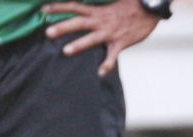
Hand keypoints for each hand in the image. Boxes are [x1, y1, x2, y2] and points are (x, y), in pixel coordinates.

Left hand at [42, 0, 159, 76]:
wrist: (149, 8)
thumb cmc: (131, 3)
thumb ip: (97, 3)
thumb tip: (84, 3)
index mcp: (97, 10)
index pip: (73, 7)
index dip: (57, 8)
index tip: (43, 10)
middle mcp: (100, 21)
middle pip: (78, 23)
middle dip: (62, 27)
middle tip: (47, 33)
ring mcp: (110, 33)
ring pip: (91, 39)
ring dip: (78, 45)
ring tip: (65, 51)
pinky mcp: (121, 43)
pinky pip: (112, 56)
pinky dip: (107, 65)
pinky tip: (100, 73)